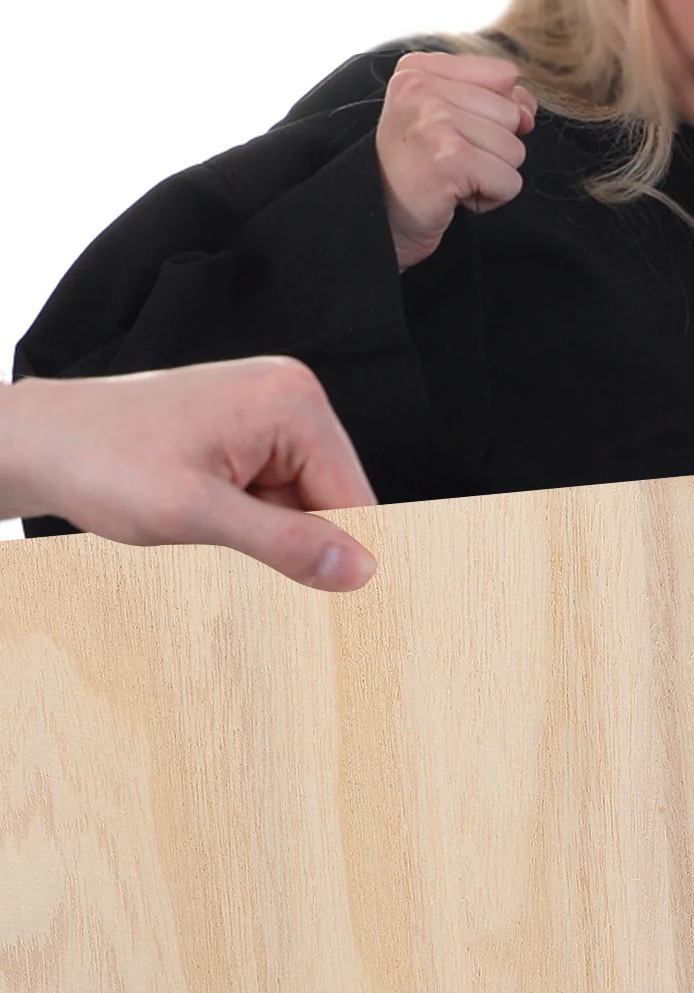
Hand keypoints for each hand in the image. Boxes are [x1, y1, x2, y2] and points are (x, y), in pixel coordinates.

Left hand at [0, 358, 377, 589]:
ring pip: (302, 504)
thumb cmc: (98, 460)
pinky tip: (206, 518)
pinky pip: (274, 495)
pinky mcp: (246, 434)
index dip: (338, 552)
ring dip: (264, 532)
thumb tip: (359, 569)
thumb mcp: (195, 514)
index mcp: (293, 402)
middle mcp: (288, 398)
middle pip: (332, 500)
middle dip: (291, 538)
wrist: (36, 444)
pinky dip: (247, 521)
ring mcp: (267, 414)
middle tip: (227, 546)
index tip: (321, 595)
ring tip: (204, 525)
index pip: (355, 497)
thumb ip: (285, 544)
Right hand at [375, 52, 536, 269]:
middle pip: (512, 116)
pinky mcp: (449, 159)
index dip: (497, 114)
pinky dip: (490, 199)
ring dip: (490, 176)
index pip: (503, 75)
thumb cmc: (415, 172)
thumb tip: (528, 109)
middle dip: (493, 151)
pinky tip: (455, 196)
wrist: (376, 219)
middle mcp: (421, 88)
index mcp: (419, 69)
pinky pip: (509, 181)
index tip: (458, 134)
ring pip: (514, 150)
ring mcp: (434, 121)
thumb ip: (492, 99)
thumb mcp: (445, 119)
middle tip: (449, 163)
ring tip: (452, 179)